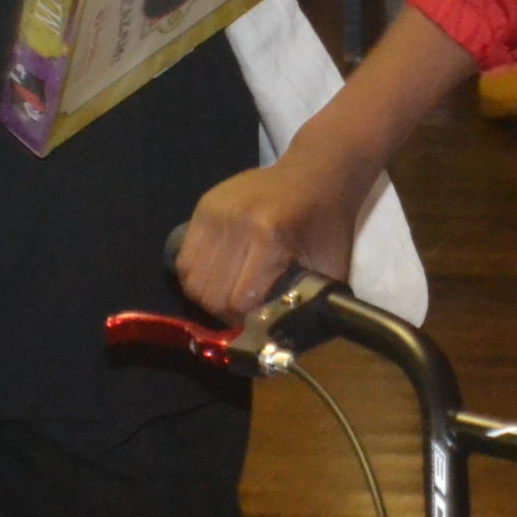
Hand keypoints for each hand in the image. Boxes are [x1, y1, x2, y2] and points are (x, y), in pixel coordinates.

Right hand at [174, 161, 368, 318]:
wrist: (318, 173)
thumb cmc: (328, 224)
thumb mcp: (331, 269)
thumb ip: (309, 306)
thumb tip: (287, 343)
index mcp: (270, 238)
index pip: (239, 301)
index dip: (247, 320)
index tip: (259, 321)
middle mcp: (237, 223)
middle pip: (210, 293)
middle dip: (225, 313)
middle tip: (243, 312)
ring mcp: (216, 211)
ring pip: (191, 278)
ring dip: (208, 296)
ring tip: (229, 295)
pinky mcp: (204, 205)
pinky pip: (185, 257)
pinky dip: (196, 276)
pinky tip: (217, 277)